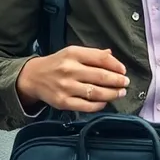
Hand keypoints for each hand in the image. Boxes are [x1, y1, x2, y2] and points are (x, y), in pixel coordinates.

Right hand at [15, 46, 129, 113]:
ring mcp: (66, 87)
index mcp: (72, 54)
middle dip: (118, 80)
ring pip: (97, 92)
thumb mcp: (71, 53)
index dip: (116, 65)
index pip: (100, 58)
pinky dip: (100, 105)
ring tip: (120, 93)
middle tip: (126, 83)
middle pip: (101, 76)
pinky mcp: (64, 102)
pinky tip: (105, 102)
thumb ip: (92, 55)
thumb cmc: (56, 64)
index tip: (123, 70)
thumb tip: (111, 55)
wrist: (33, 77)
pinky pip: (87, 106)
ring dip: (113, 93)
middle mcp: (69, 69)